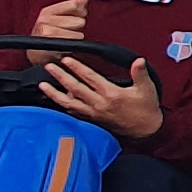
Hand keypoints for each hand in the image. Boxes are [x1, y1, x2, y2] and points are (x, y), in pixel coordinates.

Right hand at [25, 0, 88, 69]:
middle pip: (79, 21)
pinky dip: (73, 47)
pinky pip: (74, 44)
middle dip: (77, 27)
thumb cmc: (48, 34)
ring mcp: (48, 33)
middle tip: (67, 31)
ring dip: (75, 38)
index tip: (75, 16)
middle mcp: (45, 21)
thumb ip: (73, 6)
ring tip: (65, 39)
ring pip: (78, 34)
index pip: (73, 5)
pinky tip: (65, 46)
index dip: (79, 12)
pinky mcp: (53, 46)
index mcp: (47, 12)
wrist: (36, 54)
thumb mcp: (58, 17)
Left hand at [39, 51, 162, 140]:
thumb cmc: (146, 110)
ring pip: (70, 103)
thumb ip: (140, 73)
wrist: (146, 131)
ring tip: (43, 86)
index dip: (77, 68)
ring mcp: (94, 113)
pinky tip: (57, 101)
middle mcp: (100, 104)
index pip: (90, 78)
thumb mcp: (147, 89)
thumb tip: (138, 61)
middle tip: (50, 67)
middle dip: (61, 77)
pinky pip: (75, 112)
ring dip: (55, 94)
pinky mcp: (93, 120)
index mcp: (111, 94)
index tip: (67, 60)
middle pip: (75, 88)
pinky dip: (64, 106)